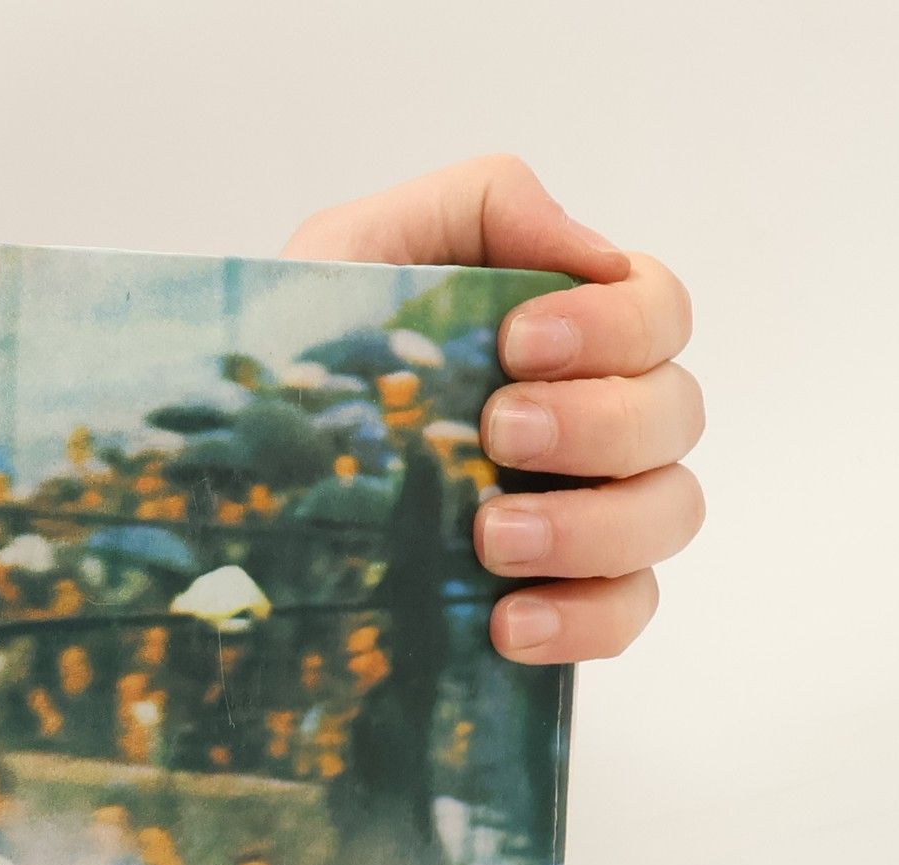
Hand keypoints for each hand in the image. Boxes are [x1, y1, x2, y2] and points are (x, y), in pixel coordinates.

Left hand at [283, 155, 703, 663]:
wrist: (223, 492)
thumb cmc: (295, 361)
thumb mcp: (352, 252)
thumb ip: (476, 206)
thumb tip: (593, 252)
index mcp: (565, 334)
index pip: (658, 311)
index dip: (616, 324)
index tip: (519, 344)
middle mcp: (594, 424)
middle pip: (675, 414)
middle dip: (598, 422)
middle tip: (498, 433)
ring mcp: (584, 518)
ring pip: (668, 515)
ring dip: (592, 525)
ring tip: (491, 538)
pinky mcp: (556, 604)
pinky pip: (624, 616)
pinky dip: (585, 620)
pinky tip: (507, 625)